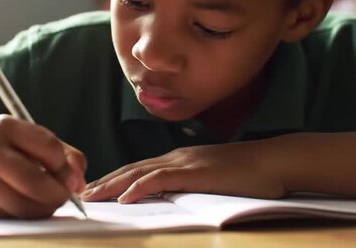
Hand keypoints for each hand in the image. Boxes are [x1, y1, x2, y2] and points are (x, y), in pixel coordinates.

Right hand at [0, 114, 85, 217]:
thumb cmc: (3, 149)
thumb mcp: (30, 140)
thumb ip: (64, 155)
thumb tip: (78, 182)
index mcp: (6, 126)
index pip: (48, 148)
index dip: (66, 168)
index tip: (71, 178)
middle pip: (34, 181)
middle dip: (57, 194)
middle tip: (64, 197)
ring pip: (22, 204)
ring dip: (44, 209)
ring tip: (48, 203)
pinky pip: (9, 216)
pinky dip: (26, 215)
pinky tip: (27, 206)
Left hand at [81, 141, 284, 202]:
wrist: (275, 161)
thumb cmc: (248, 174)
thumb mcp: (211, 179)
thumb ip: (189, 185)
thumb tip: (169, 197)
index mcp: (178, 160)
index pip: (138, 169)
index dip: (114, 180)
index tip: (94, 191)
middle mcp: (177, 157)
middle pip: (132, 169)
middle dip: (105, 182)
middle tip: (81, 195)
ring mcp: (186, 163)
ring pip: (141, 173)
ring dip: (113, 185)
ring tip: (92, 197)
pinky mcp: (198, 173)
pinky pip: (163, 180)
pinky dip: (142, 187)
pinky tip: (126, 197)